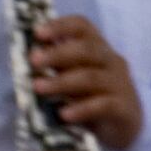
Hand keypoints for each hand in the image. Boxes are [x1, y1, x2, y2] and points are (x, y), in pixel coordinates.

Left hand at [28, 14, 141, 150]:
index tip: (38, 33)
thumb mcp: (73, 78)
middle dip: (57, 54)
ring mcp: (120, 84)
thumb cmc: (92, 96)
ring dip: (62, 81)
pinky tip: (64, 114)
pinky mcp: (124, 108)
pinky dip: (82, 108)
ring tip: (38, 88)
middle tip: (33, 61)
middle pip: (87, 49)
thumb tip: (26, 59)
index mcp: (98, 48)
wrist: (125, 124)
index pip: (83, 27)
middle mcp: (111, 61)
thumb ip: (55, 68)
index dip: (61, 26)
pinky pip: (103, 105)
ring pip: (91, 77)